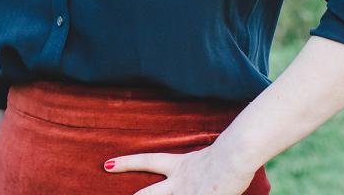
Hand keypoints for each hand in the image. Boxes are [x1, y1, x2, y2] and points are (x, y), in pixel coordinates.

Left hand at [103, 145, 255, 194]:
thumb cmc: (232, 153)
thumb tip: (204, 173)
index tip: (107, 164)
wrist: (235, 156)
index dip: (127, 163)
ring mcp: (187, 194)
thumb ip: (201, 166)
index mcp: (180, 165)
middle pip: (149, 193)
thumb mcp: (212, 157)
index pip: (147, 160)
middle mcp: (179, 182)